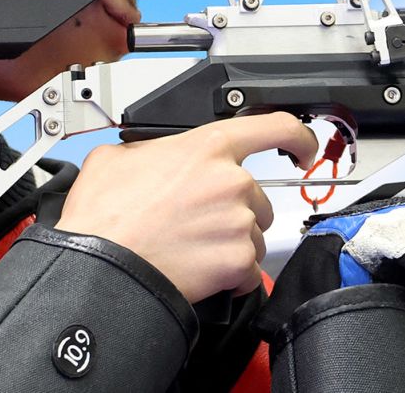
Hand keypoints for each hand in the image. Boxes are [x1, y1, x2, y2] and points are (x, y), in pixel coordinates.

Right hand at [56, 113, 316, 303]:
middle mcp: (230, 181)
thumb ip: (150, 148)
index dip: (298, 136)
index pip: (275, 127)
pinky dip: (230, 277)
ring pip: (254, 235)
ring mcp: (238, 222)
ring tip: (191, 249)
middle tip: (196, 225)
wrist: (100, 268)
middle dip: (234, 212)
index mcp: (207, 148)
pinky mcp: (238, 261)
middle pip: (258, 198)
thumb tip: (152, 154)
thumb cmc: (104, 218)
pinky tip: (200, 272)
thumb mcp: (116, 158)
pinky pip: (249, 271)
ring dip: (231, 244)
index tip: (304, 148)